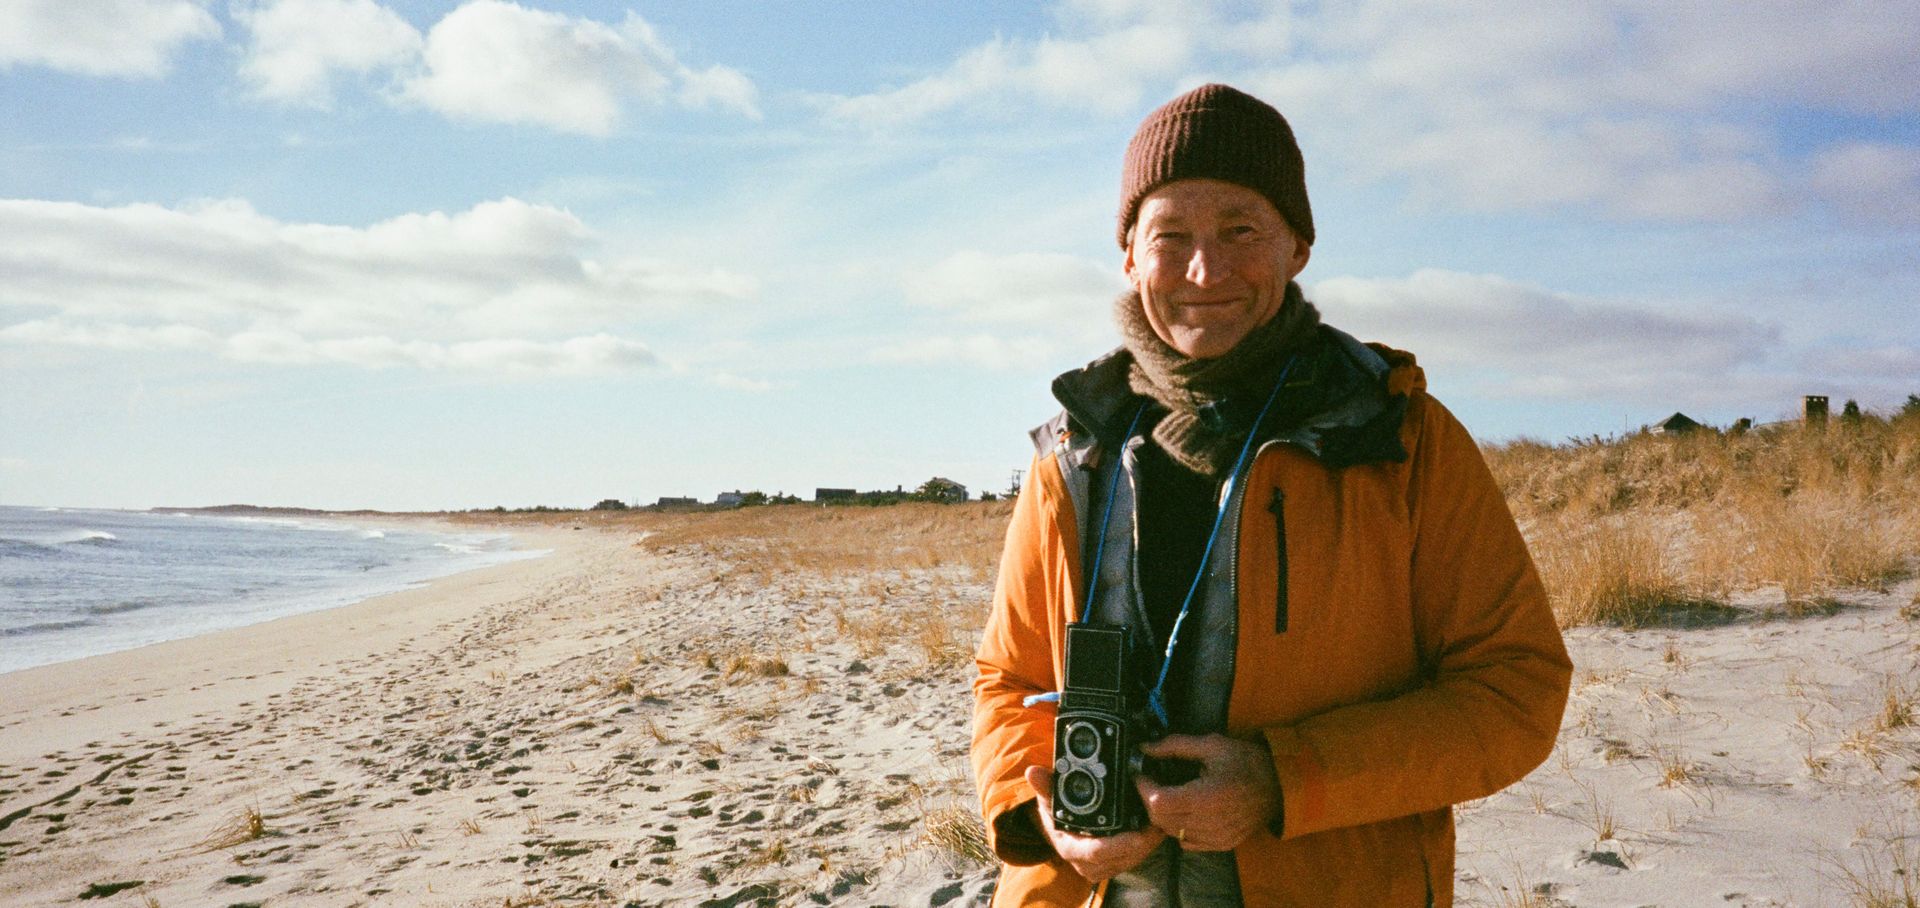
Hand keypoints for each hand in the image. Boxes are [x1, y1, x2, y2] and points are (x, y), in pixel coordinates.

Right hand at [1023, 765, 1165, 881]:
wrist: (1058, 829)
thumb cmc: (1055, 813)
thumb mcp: (1049, 799)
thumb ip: (1045, 787)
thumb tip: (1032, 773)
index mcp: (1072, 849)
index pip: (1098, 852)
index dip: (1120, 844)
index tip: (1138, 835)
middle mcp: (1088, 864)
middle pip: (1122, 857)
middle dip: (1143, 841)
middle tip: (1158, 822)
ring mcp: (1103, 867)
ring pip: (1133, 858)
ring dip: (1149, 842)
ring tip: (1160, 820)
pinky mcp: (1116, 864)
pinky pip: (1136, 856)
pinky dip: (1148, 843)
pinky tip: (1156, 827)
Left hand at [1135, 734, 1280, 851]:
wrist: (1280, 786)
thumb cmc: (1247, 762)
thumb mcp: (1212, 745)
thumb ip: (1175, 746)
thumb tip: (1145, 748)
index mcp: (1208, 797)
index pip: (1158, 802)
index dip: (1143, 787)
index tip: (1140, 773)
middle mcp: (1210, 823)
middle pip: (1160, 819)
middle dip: (1148, 799)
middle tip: (1150, 782)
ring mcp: (1216, 838)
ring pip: (1171, 832)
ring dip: (1162, 814)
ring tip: (1166, 794)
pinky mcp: (1221, 845)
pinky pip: (1186, 842)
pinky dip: (1178, 828)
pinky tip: (1185, 810)